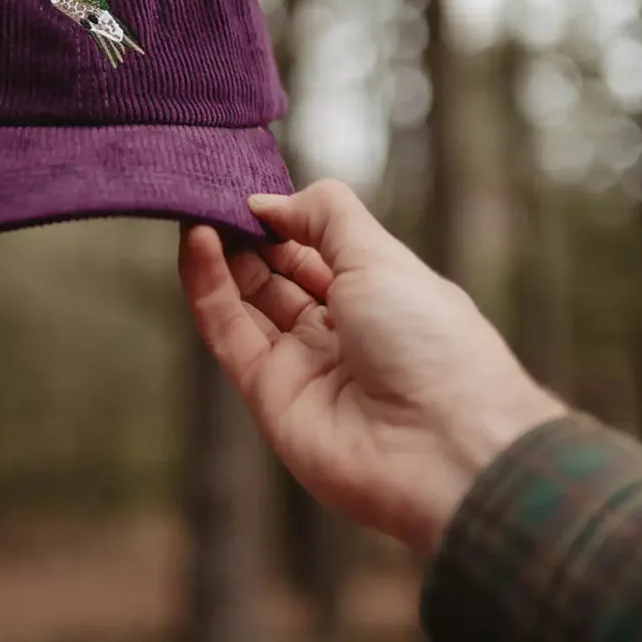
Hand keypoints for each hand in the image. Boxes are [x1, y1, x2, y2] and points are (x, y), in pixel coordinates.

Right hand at [178, 179, 566, 555]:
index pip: (312, 250)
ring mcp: (301, 365)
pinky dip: (207, 287)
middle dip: (242, 234)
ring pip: (244, 301)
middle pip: (274, 275)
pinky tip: (197, 243)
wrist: (446, 452)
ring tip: (195, 211)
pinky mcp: (267, 396)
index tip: (244, 189)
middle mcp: (337, 332)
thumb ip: (322, 216)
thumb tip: (267, 202)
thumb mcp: (380, 255)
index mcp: (377, 296)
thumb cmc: (430, 343)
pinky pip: (228, 332)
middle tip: (208, 195)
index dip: (280, 219)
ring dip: (217, 255)